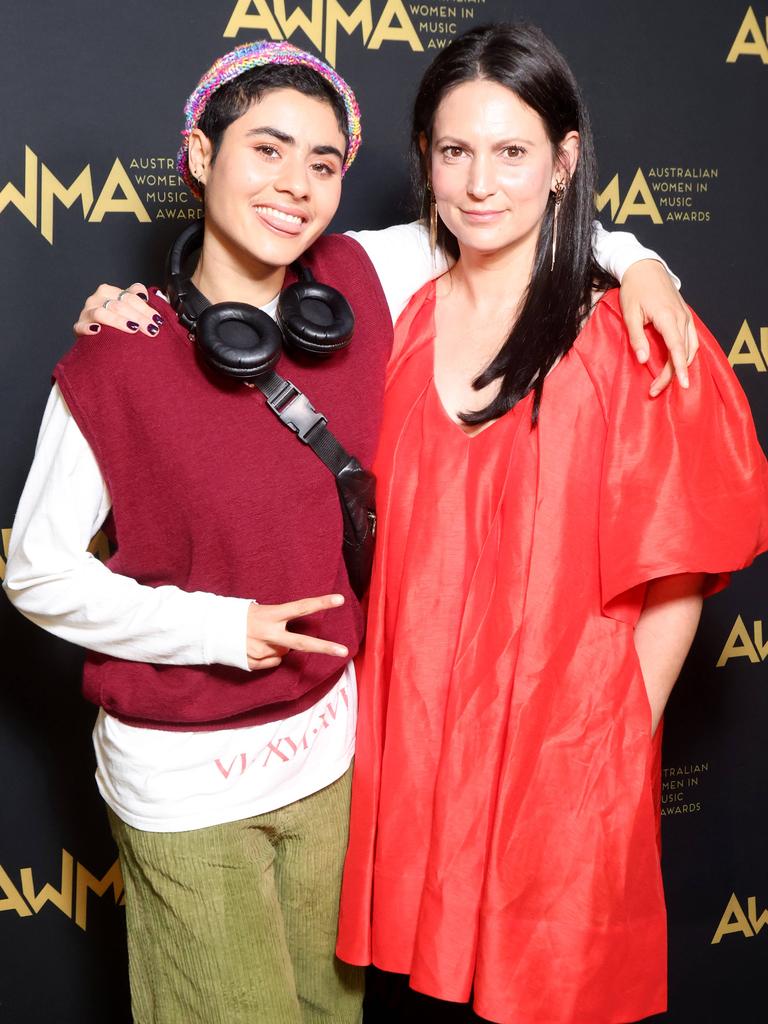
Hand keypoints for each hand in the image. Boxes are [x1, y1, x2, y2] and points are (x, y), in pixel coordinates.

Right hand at [73, 283, 159, 337]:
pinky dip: (88, 328)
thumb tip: (147, 294)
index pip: (129, 297)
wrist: (98, 339)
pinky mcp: (79, 327)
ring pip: (102, 313)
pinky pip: (81, 326)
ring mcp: (86, 313)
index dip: (145, 308)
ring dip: (119, 321)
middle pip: (119, 305)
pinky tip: (98, 330)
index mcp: (108, 291)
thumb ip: (137, 298)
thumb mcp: (128, 308)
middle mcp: (96, 299)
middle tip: (151, 330)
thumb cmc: (116, 322)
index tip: (157, 321)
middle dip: (138, 317)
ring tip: (133, 329)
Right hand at [246, 594, 348, 670]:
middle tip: (343, 650)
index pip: (301, 608)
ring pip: (284, 653)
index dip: (321, 603)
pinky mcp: (255, 663)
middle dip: (324, 647)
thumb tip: (289, 645)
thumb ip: (277, 623)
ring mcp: (262, 650)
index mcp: (271, 615)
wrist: (210, 630)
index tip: (339, 600)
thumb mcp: (258, 611)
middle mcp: (269, 634)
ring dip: (277, 647)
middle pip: (302, 643)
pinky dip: (267, 656)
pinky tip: (254, 648)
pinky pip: (272, 662)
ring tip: (259, 638)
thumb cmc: (237, 616)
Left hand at [619, 260, 698, 396]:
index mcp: (668, 317)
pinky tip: (679, 363)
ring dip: (681, 365)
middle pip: (683, 352)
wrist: (645, 268)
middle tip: (656, 390)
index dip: (679, 368)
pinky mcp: (686, 315)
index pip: (677, 348)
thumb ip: (637, 338)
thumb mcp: (630, 313)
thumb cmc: (634, 289)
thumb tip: (643, 360)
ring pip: (691, 346)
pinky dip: (687, 353)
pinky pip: (692, 338)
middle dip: (673, 373)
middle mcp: (682, 317)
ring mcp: (686, 316)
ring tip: (667, 381)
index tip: (681, 384)